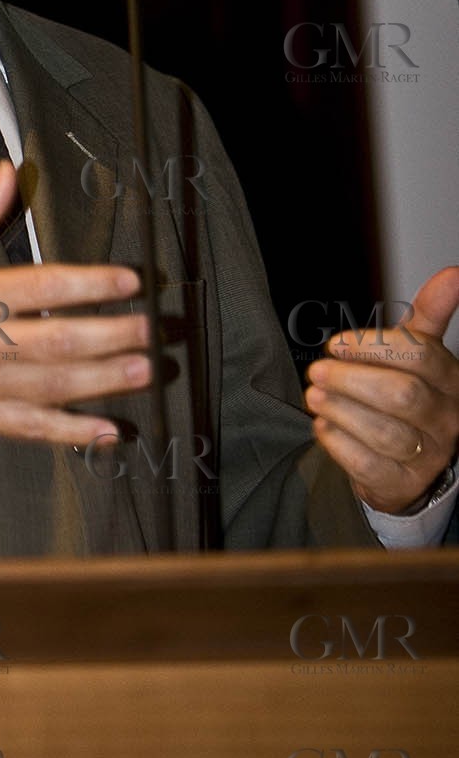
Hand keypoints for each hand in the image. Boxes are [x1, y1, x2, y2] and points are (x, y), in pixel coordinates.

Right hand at [0, 160, 150, 444]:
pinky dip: (73, 433)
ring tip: (144, 369)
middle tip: (151, 327)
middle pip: (57, 342)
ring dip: (104, 380)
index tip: (128, 280)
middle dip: (111, 335)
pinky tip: (110, 431)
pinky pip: (34, 429)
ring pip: (53, 387)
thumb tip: (8, 171)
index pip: (40, 288)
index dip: (89, 284)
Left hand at [305, 266, 458, 513]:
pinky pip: (370, 465)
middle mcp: (446, 420)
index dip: (375, 347)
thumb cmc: (410, 396)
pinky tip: (322, 425)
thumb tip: (452, 273)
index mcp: (451, 381)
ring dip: (341, 410)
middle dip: (352, 380)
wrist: (412, 461)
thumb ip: (430, 314)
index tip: (337, 343)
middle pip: (402, 396)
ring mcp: (428, 457)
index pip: (421, 357)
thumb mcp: (421, 354)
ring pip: (386, 433)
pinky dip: (339, 443)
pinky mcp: (402, 484)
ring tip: (313, 396)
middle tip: (316, 370)